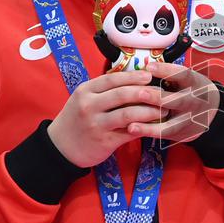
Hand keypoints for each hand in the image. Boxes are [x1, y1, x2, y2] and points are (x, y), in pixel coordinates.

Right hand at [47, 70, 163, 167]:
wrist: (59, 148)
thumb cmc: (77, 119)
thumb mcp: (83, 99)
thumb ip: (104, 90)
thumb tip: (134, 79)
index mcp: (85, 91)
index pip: (112, 78)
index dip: (133, 76)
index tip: (149, 75)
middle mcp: (89, 106)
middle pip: (123, 94)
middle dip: (146, 92)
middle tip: (162, 93)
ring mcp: (96, 124)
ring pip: (128, 114)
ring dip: (150, 111)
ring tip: (163, 110)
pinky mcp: (104, 141)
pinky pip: (129, 132)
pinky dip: (145, 128)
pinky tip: (155, 125)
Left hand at [127, 62, 220, 143]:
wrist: (212, 112)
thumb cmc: (193, 90)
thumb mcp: (187, 78)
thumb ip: (168, 73)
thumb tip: (143, 65)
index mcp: (195, 84)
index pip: (183, 75)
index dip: (167, 70)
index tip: (149, 67)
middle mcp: (194, 102)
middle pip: (178, 100)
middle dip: (158, 98)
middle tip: (141, 93)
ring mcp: (188, 120)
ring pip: (170, 123)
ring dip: (150, 122)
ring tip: (132, 122)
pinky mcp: (181, 132)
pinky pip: (163, 133)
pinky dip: (148, 131)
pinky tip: (132, 128)